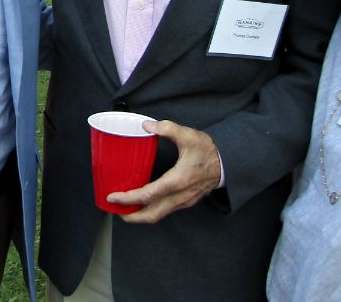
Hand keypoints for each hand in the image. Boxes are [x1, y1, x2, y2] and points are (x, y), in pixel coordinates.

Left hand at [107, 120, 221, 223]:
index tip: (113, 197)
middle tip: (115, 209)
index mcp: (178, 180)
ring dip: (140, 214)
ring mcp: (183, 201)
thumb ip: (167, 128)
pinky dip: (151, 210)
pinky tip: (143, 202)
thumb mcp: (188, 135)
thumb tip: (146, 125)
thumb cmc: (208, 150)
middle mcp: (180, 196)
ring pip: (159, 215)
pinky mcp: (185, 202)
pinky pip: (165, 210)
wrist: (227, 164)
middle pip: (151, 214)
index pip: (148, 195)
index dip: (129, 198)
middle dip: (131, 216)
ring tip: (125, 208)